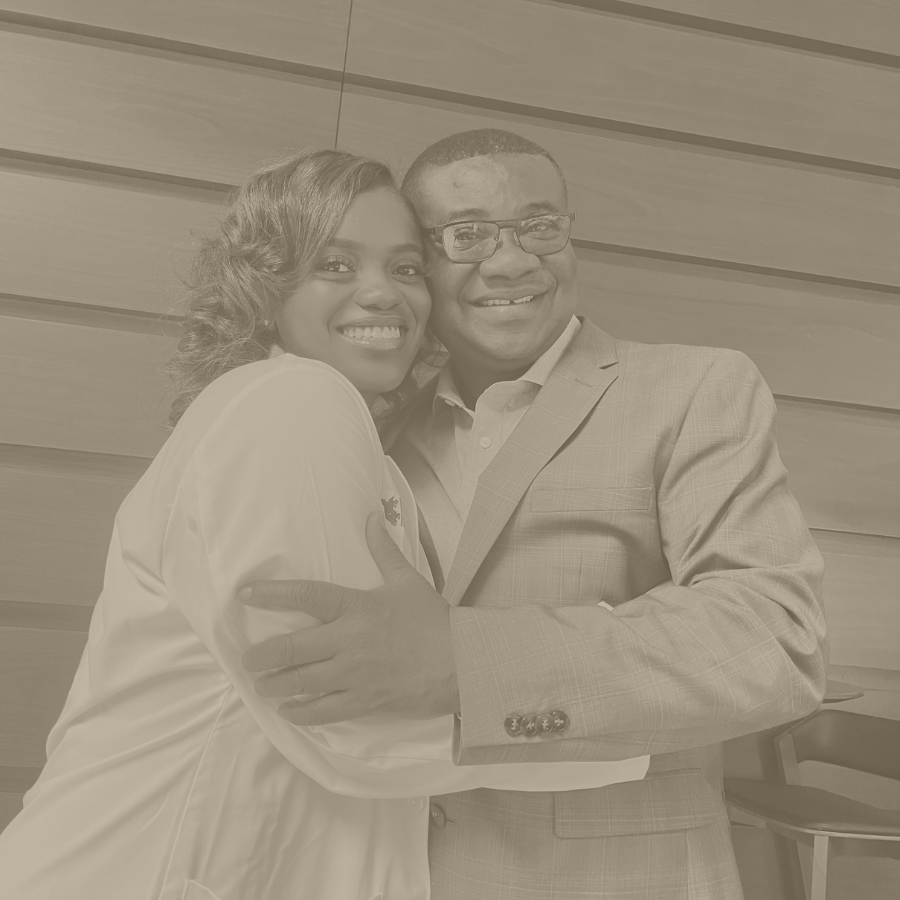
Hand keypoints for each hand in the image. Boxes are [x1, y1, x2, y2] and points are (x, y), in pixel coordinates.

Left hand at [240, 513, 458, 724]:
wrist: (461, 662)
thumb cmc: (433, 620)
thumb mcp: (407, 580)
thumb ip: (384, 550)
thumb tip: (373, 518)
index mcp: (357, 607)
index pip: (307, 595)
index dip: (272, 593)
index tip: (245, 594)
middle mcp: (349, 641)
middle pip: (292, 649)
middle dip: (262, 656)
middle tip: (247, 659)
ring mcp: (355, 675)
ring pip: (301, 683)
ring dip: (275, 686)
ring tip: (262, 685)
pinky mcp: (364, 701)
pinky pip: (324, 711)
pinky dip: (301, 713)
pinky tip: (288, 711)